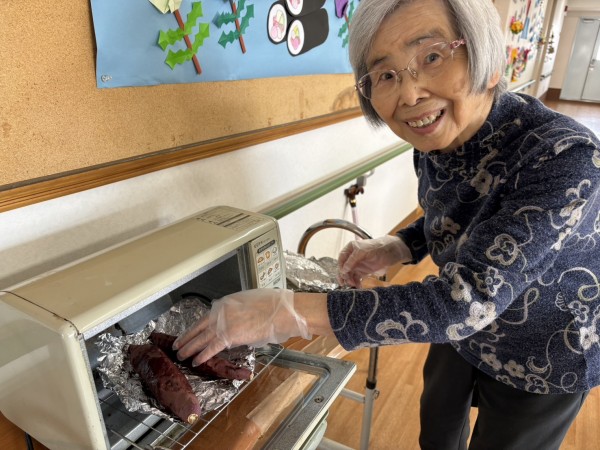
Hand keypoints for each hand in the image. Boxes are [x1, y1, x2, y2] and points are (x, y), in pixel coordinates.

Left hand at [173, 288, 310, 365]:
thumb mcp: (248, 303)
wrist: (279, 311)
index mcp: (225, 303)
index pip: (205, 317)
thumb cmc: (271, 307)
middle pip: (199, 327)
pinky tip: (195, 361)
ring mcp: (224, 324)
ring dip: (189, 347)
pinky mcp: (229, 336)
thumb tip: (234, 323)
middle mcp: (220, 312)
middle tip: (176, 345)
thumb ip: (236, 313)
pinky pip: (211, 348)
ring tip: (180, 355)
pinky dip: (202, 355)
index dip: (195, 327)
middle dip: (186, 337)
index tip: (188, 333)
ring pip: (201, 338)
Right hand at [338, 235, 410, 286]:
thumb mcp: (363, 251)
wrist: (391, 252)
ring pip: (349, 274)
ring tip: (353, 284)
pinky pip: (356, 278)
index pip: (341, 258)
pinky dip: (356, 283)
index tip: (343, 273)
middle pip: (344, 268)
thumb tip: (343, 270)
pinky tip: (358, 286)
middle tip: (346, 282)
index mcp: (350, 249)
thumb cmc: (376, 247)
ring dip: (350, 280)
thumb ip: (352, 260)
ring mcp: (357, 265)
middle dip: (344, 275)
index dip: (340, 266)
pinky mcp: (363, 272)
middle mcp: (352, 257)